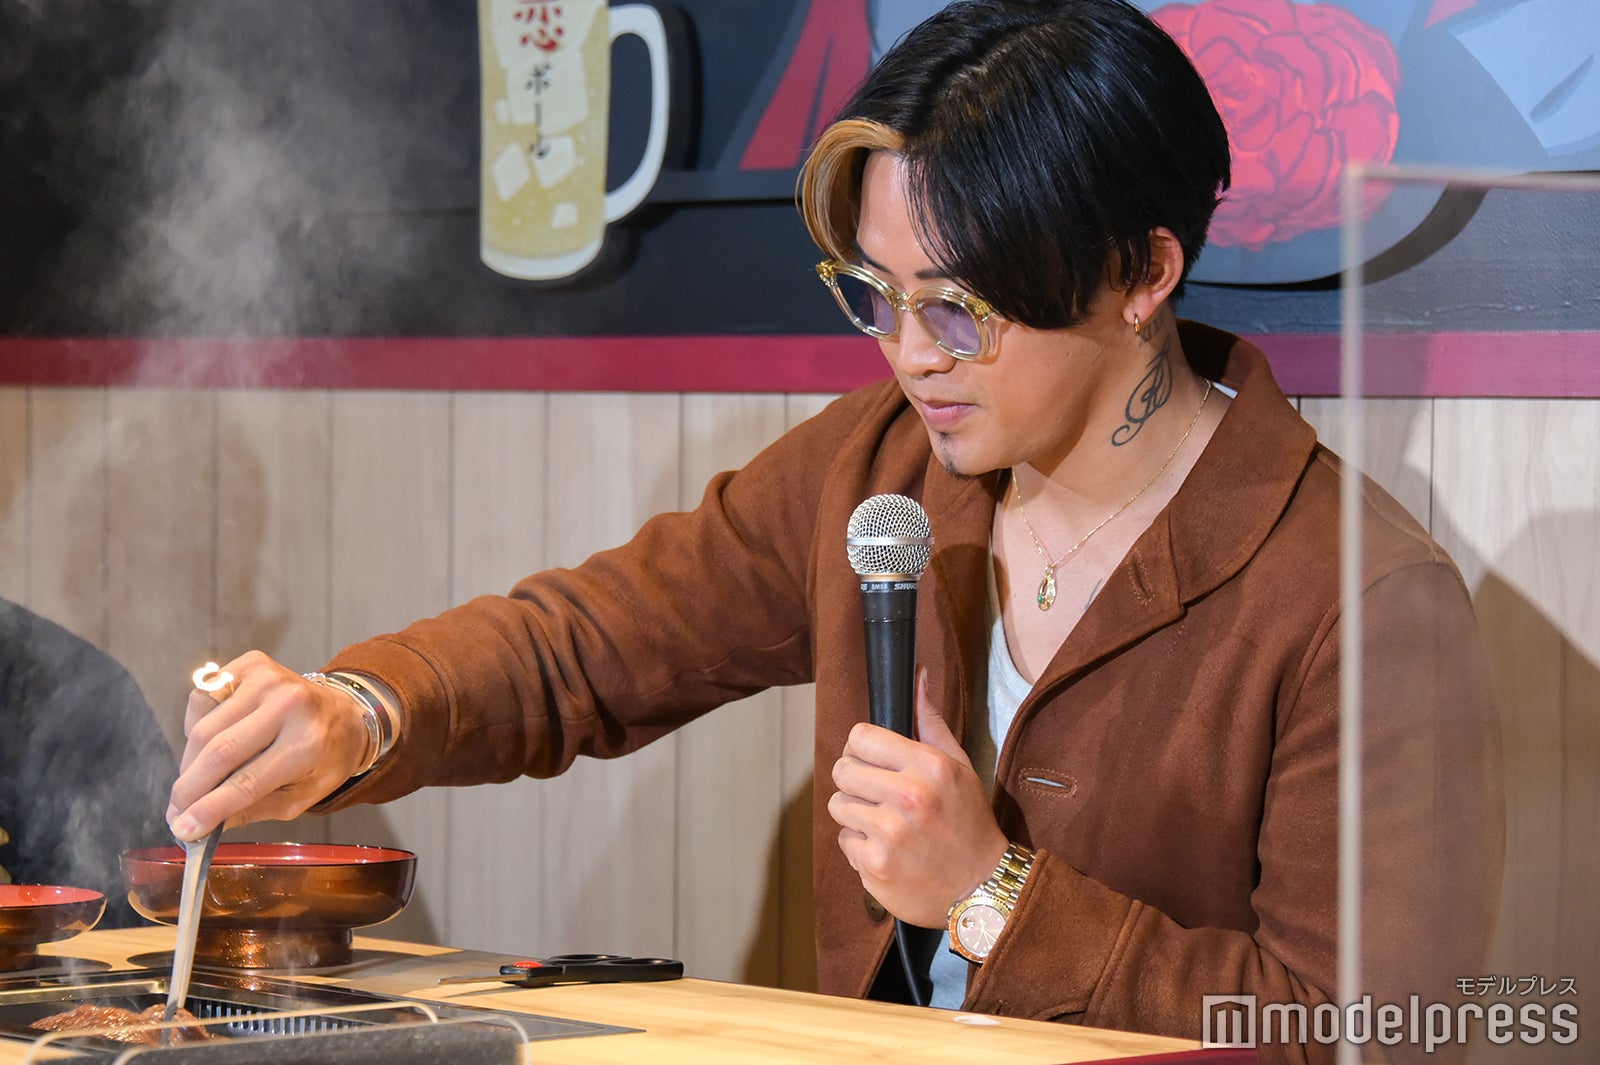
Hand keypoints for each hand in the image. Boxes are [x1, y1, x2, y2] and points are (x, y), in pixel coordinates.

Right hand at [166, 651, 370, 839]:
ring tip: (197, 780)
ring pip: (204, 728)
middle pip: (219, 752)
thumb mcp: (301, 796)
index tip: (183, 829)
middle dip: (189, 788)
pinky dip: (197, 726)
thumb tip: (199, 825)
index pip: (246, 782)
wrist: (346, 711)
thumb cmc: (324, 758)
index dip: (209, 808)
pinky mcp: (252, 664)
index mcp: (309, 744)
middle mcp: (289, 705)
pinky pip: (203, 699)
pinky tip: (213, 739)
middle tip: (175, 812)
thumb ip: (253, 811)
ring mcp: (269, 679)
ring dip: (190, 762)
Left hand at [827, 670, 1008, 926]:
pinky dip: (861, 846)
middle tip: (876, 793)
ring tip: (884, 823)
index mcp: (929, 766)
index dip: (862, 748)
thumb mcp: (959, 767)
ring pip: (838, 805)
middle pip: (842, 770)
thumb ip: (931, 721)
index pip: (861, 737)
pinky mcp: (875, 866)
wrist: (982, 888)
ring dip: (855, 814)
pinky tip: (887, 850)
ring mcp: (889, 834)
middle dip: (855, 780)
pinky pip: (845, 841)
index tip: (872, 760)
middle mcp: (908, 797)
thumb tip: (916, 675)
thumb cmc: (969, 822)